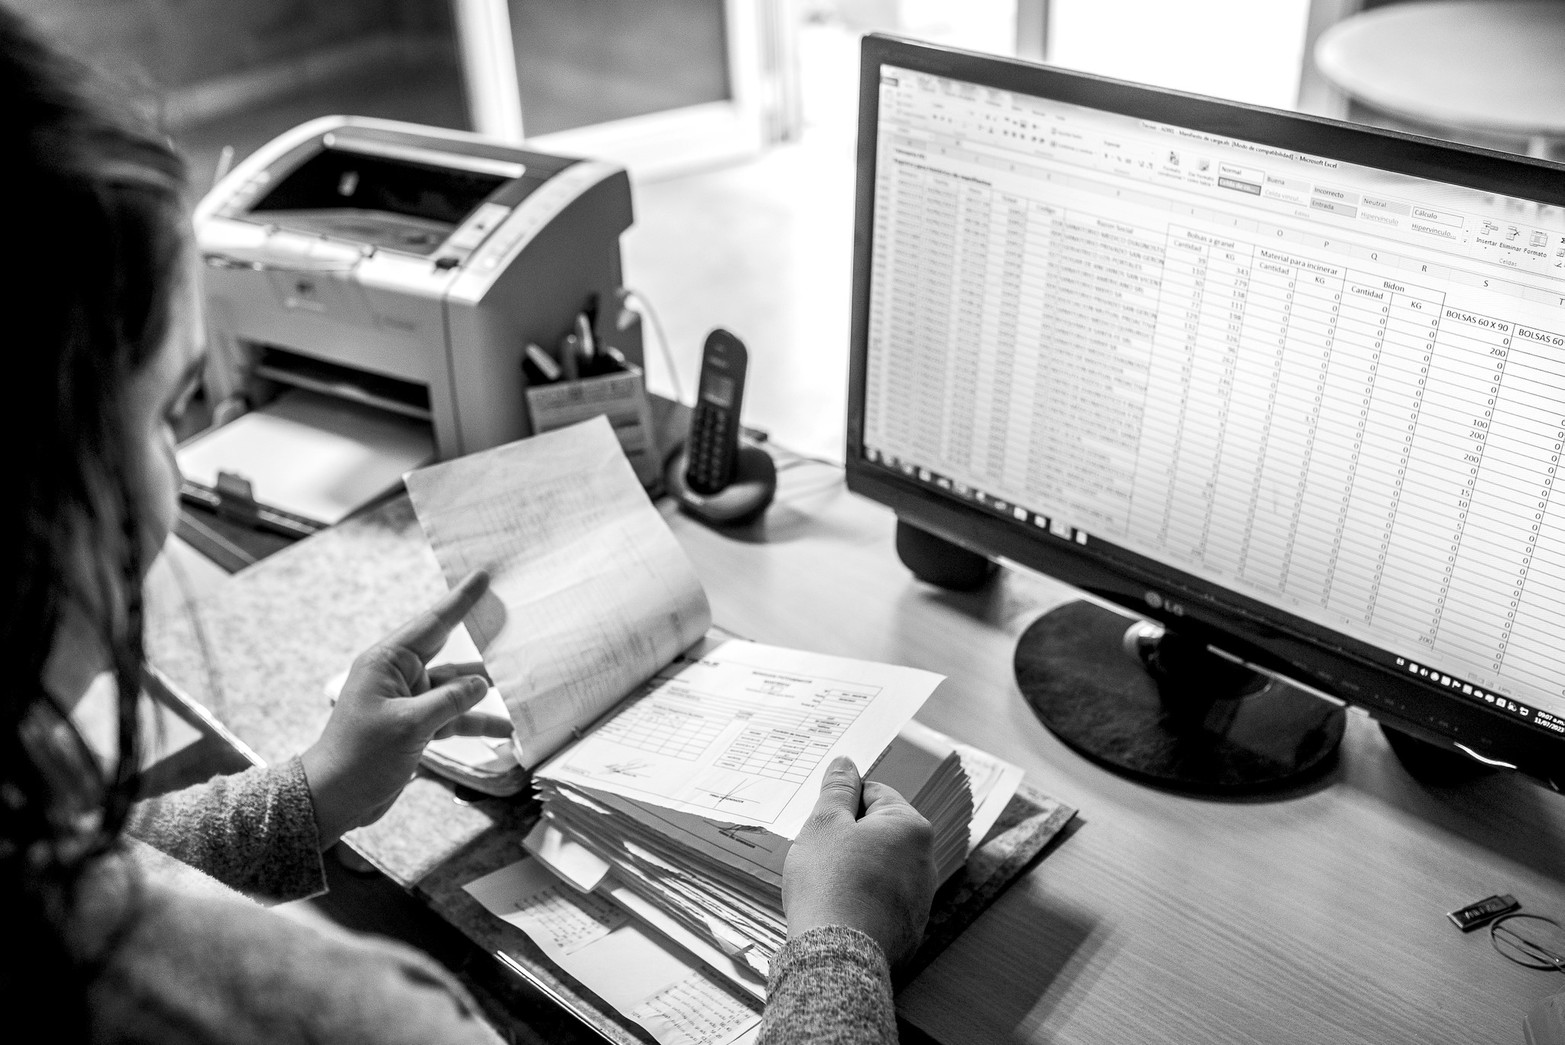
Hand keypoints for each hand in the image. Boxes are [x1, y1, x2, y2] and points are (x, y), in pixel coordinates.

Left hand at [300, 572, 509, 846]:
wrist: (335, 798)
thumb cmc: (360, 757)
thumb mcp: (410, 725)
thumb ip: (450, 701)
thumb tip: (481, 683)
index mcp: (387, 663)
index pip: (432, 624)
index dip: (460, 601)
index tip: (483, 577)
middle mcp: (398, 676)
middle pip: (450, 655)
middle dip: (480, 647)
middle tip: (512, 627)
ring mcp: (408, 703)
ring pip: (455, 689)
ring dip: (483, 693)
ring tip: (520, 686)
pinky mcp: (415, 727)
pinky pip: (452, 716)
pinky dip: (475, 722)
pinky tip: (503, 728)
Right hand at [781, 756, 935, 967]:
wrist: (837, 955)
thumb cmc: (830, 883)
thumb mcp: (825, 824)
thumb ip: (837, 790)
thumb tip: (845, 764)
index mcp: (911, 826)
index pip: (874, 793)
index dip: (841, 804)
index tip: (822, 823)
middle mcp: (925, 860)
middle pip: (879, 831)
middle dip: (848, 838)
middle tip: (819, 854)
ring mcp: (920, 898)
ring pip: (879, 867)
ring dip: (854, 869)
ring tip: (826, 885)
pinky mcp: (909, 929)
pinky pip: (881, 901)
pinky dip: (861, 900)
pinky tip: (839, 909)